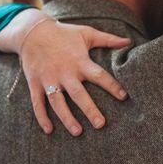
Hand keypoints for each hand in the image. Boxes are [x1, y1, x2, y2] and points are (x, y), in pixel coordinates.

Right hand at [12, 13, 130, 135]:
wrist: (32, 31)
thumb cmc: (64, 33)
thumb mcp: (87, 33)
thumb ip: (108, 39)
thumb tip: (129, 41)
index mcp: (79, 61)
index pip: (99, 76)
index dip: (112, 86)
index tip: (124, 97)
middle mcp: (64, 72)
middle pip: (78, 94)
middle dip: (89, 110)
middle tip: (101, 125)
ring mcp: (48, 79)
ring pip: (58, 102)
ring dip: (67, 118)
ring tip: (78, 132)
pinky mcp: (35, 84)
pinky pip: (37, 103)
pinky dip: (41, 117)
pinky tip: (49, 131)